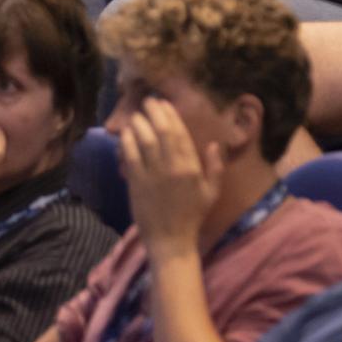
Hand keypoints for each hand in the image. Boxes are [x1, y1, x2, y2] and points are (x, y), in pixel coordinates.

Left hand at [119, 98, 221, 257]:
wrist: (171, 240)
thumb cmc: (192, 216)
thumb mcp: (211, 192)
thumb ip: (215, 167)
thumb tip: (213, 144)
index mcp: (191, 167)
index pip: (180, 133)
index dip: (171, 115)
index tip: (164, 104)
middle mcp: (172, 167)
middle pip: (161, 131)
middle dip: (154, 112)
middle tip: (148, 102)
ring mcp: (152, 174)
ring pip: (144, 140)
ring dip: (139, 123)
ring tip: (136, 115)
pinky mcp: (136, 183)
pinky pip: (130, 156)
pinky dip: (127, 142)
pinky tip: (126, 134)